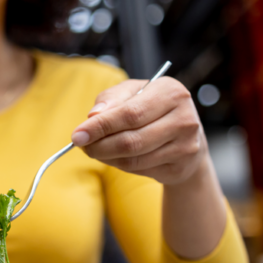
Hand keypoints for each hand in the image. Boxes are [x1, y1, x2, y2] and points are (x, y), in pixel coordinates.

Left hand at [70, 77, 206, 185]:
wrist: (186, 135)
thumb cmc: (152, 107)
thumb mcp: (132, 92)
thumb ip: (111, 99)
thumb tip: (93, 116)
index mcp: (171, 92)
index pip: (130, 113)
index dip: (101, 126)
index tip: (77, 135)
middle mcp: (184, 119)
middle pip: (131, 140)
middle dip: (99, 145)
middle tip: (81, 146)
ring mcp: (186, 146)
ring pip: (133, 159)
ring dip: (106, 157)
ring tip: (95, 150)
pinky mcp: (180, 167)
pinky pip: (140, 170)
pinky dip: (119, 165)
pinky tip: (113, 157)